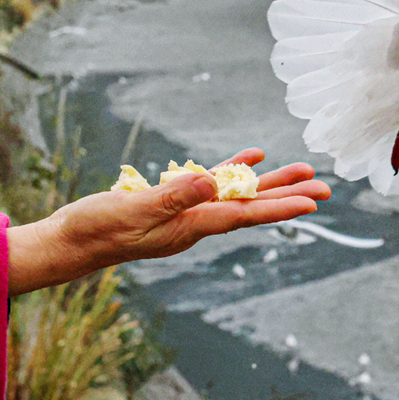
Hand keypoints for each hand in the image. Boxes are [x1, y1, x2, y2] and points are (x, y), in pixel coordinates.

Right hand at [8, 148, 329, 293]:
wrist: (72, 240)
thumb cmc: (97, 228)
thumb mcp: (133, 210)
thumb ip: (172, 196)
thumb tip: (213, 183)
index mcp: (189, 226)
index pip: (244, 215)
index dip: (279, 208)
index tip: (311, 204)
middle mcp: (194, 221)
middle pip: (251, 207)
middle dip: (289, 197)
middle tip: (326, 188)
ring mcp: (185, 212)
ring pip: (237, 194)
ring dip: (270, 183)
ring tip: (302, 171)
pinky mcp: (172, 200)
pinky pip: (212, 184)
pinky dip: (233, 170)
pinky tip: (253, 158)